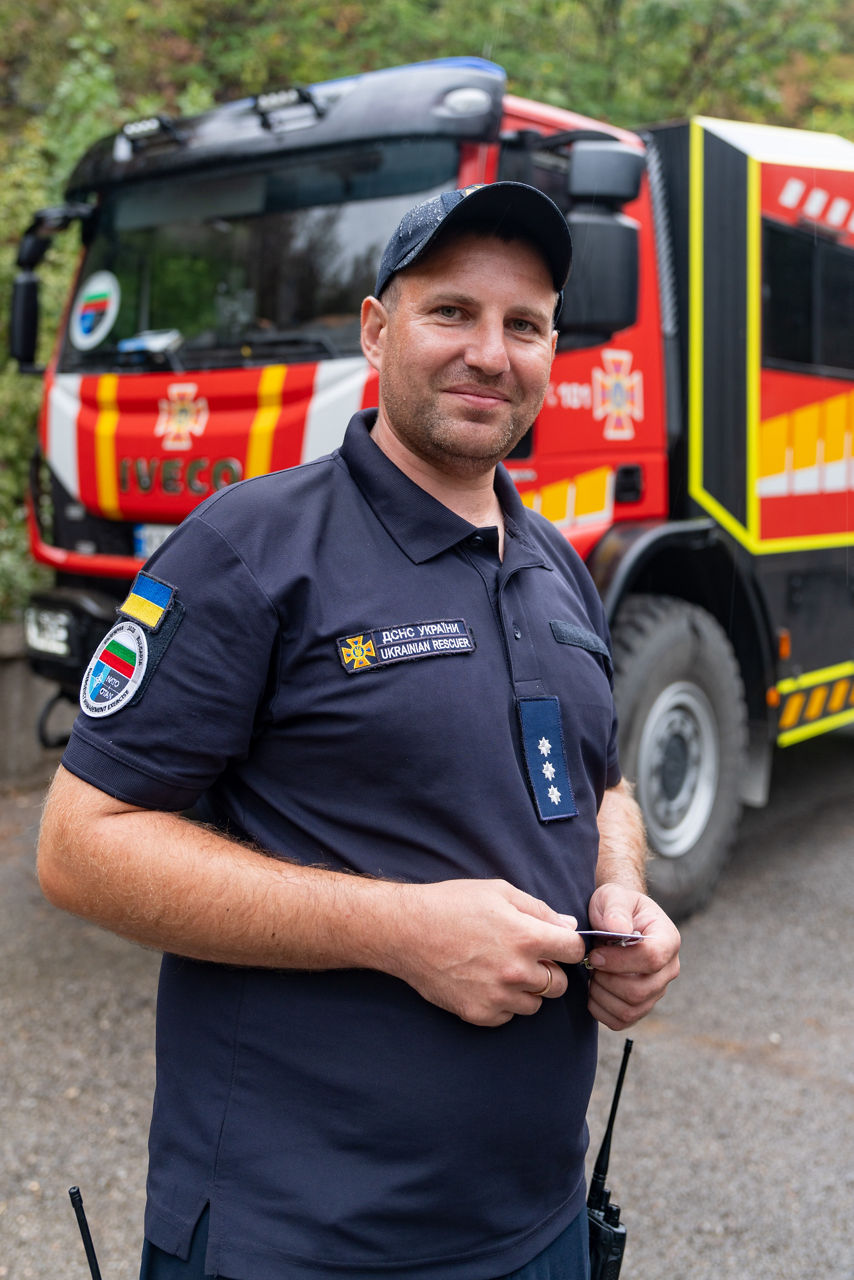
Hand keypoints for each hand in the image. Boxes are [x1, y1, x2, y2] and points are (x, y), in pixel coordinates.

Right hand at [388, 878, 585, 1026]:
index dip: (569, 945)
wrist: (405, 931)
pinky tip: (485, 982)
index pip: (574, 950)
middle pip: (559, 984)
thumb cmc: (451, 905)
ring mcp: (497, 997)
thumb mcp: (498, 892)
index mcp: (526, 937)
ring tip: (501, 968)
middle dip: (549, 969)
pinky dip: (503, 1003)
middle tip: (525, 956)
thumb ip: (539, 909)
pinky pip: (508, 1016)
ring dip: (526, 989)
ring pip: (535, 1004)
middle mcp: (516, 971)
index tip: (558, 943)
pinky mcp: (478, 1014)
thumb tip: (568, 926)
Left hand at [584, 882, 680, 1030]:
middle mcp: (668, 969)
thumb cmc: (616, 907)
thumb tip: (619, 928)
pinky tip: (593, 989)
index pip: (652, 958)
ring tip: (592, 974)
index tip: (595, 954)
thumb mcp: (613, 897)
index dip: (619, 961)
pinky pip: (622, 1021)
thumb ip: (616, 909)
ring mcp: (656, 990)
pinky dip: (601, 1010)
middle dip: (607, 980)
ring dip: (602, 995)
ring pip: (631, 1009)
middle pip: (641, 990)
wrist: (616, 920)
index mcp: (667, 939)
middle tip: (591, 964)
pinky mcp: (641, 1005)